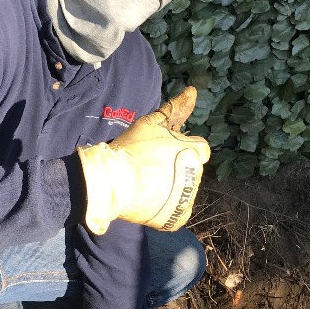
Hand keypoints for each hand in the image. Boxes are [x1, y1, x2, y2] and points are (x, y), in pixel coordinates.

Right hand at [77, 87, 209, 233]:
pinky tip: (151, 201)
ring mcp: (187, 198)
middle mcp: (196, 176)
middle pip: (192, 170)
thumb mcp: (150, 124)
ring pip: (185, 191)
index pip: (200, 149)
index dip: (180, 149)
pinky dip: (167, 209)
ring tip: (147, 185)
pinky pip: (178, 213)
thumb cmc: (129, 150)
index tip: (161, 153)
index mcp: (194, 152)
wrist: (110, 181)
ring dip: (171, 188)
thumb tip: (194, 90)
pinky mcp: (178, 218)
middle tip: (149, 169)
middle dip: (177, 168)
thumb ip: (174, 108)